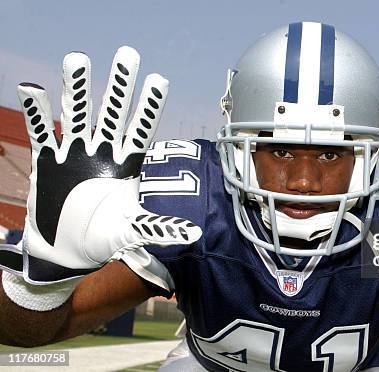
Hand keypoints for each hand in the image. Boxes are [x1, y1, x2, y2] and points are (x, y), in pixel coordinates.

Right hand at [0, 47, 201, 284]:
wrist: (67, 251)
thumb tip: (195, 233)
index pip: (140, 130)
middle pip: (112, 113)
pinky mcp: (48, 162)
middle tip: (127, 55)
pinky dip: (37, 114)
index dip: (148, 106)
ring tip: (77, 58)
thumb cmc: (103, 238)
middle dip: (119, 86)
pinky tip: (32, 89)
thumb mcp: (131, 232)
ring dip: (77, 89)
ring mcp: (75, 155)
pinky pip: (41, 133)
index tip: (158, 79)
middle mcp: (102, 153)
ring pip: (77, 115)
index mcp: (126, 165)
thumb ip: (159, 227)